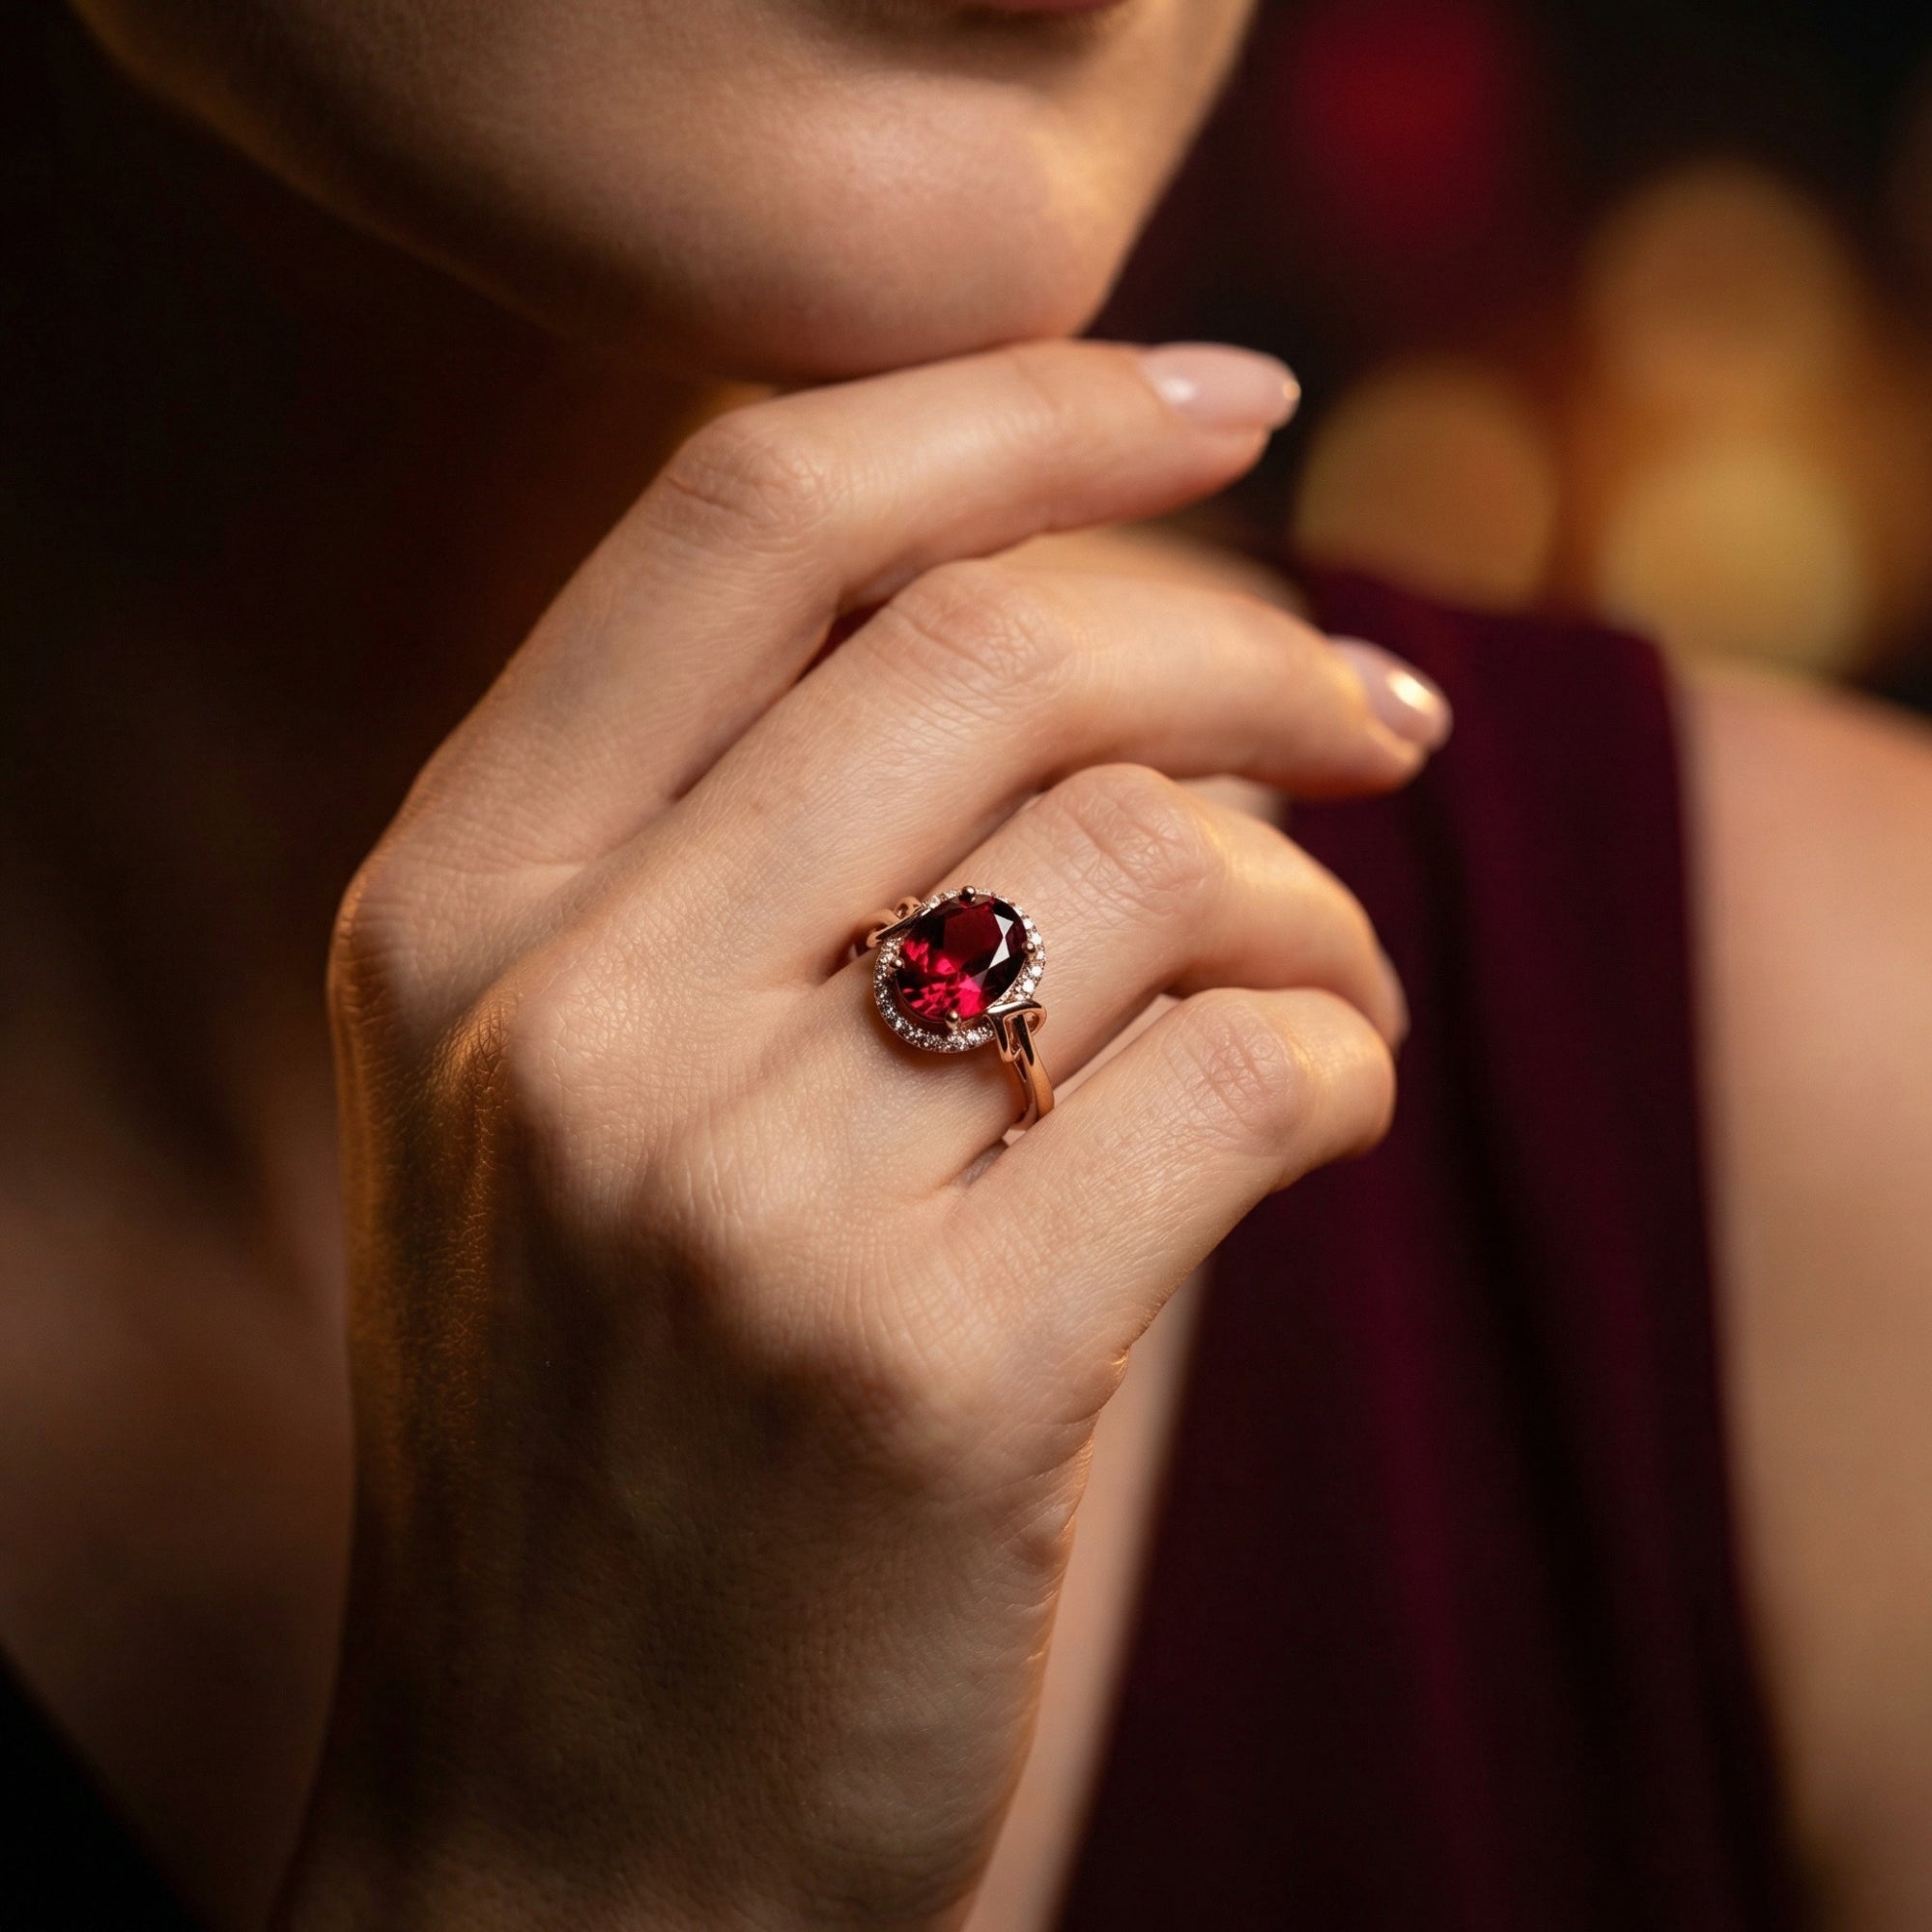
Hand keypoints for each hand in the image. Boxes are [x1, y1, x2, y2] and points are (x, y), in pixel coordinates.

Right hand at [278, 341, 1442, 1929]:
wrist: (566, 1830)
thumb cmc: (616, 1433)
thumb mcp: (579, 1100)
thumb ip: (756, 844)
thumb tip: (1110, 623)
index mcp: (457, 903)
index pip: (752, 514)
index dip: (1018, 404)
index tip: (1227, 392)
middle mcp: (561, 1016)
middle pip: (1000, 651)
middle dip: (1259, 648)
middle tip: (1389, 721)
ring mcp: (728, 1199)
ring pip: (1154, 860)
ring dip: (1318, 896)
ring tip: (1333, 987)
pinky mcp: (922, 1378)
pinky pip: (1245, 1075)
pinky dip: (1346, 1057)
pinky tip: (1327, 1112)